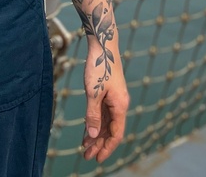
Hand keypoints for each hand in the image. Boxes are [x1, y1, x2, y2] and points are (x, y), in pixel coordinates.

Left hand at [82, 40, 129, 161]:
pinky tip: (87, 130)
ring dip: (96, 135)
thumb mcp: (93, 92)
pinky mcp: (108, 94)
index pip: (116, 134)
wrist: (103, 46)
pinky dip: (95, 123)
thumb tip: (93, 135)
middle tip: (87, 156)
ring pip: (106, 123)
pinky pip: (102, 114)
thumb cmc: (99, 67)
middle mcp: (120, 105)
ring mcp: (114, 100)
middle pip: (111, 131)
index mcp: (120, 106)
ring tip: (85, 147)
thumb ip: (93, 114)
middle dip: (100, 145)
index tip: (97, 159)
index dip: (107, 148)